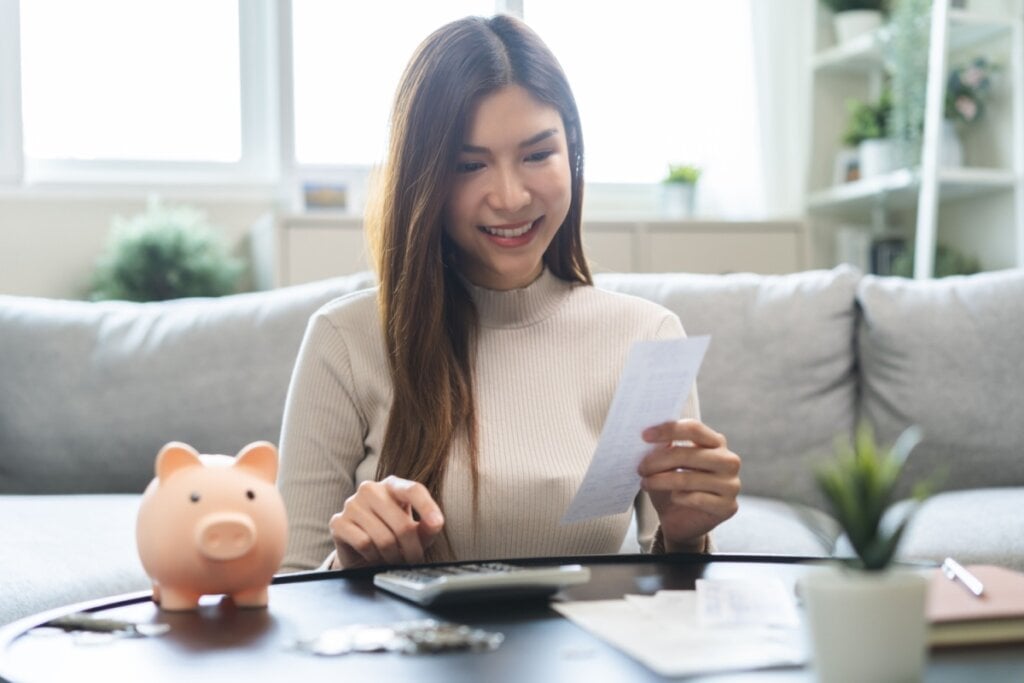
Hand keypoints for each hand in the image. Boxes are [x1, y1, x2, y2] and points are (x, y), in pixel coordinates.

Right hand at [329, 475, 444, 568]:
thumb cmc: (393, 537)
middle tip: (412, 558)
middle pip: (401, 522)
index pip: (413, 490)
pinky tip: (373, 554)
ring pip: (383, 537)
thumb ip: (428, 526)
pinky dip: (373, 555)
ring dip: (392, 555)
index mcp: (392, 485)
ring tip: (393, 556)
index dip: (427, 507)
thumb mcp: (416, 532)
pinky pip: (364, 543)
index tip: (437, 523)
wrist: (361, 553)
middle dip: (410, 548)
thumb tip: (435, 522)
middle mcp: (371, 489)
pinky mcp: (338, 522)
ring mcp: (352, 504)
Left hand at [638, 419, 739, 550]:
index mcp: (716, 442)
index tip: (644, 435)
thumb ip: (663, 447)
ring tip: (645, 483)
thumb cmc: (672, 485)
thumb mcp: (665, 463)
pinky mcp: (727, 507)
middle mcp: (728, 460)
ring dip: (660, 481)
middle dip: (658, 461)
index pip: (694, 429)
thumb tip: (650, 436)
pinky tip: (672, 497)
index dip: (668, 430)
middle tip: (640, 467)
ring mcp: (731, 484)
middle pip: (688, 454)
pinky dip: (677, 498)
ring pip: (688, 478)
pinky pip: (695, 499)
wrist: (680, 519)